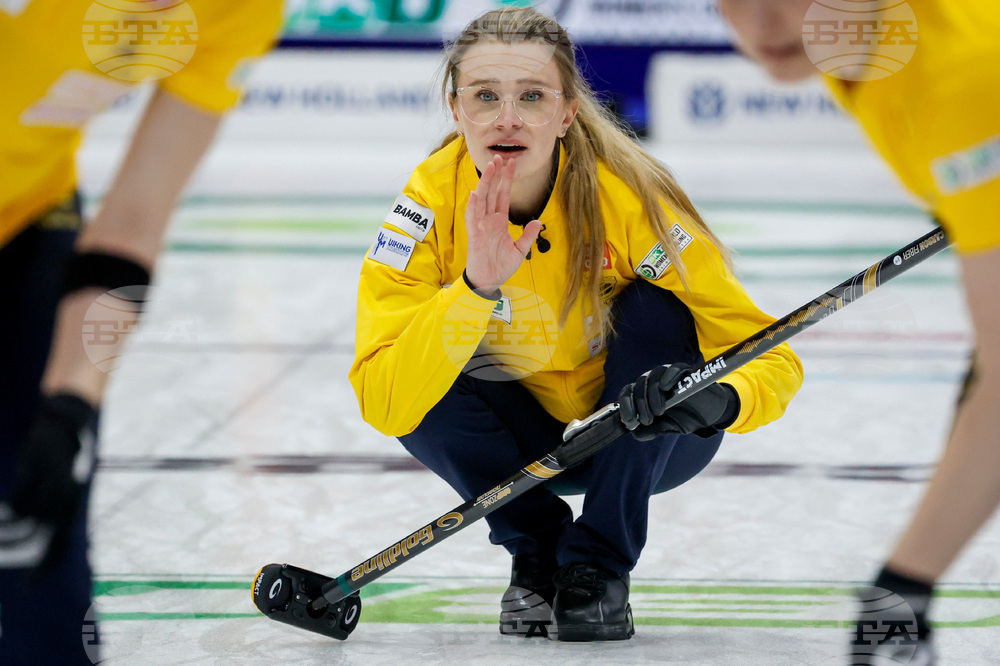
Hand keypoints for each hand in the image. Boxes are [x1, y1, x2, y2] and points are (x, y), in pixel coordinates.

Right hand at [5, 394, 96, 572]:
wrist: (64, 425)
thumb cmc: (58, 461)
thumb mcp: (59, 487)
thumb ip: (52, 509)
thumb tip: (35, 534)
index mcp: (72, 505)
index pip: (61, 544)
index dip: (46, 567)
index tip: (29, 587)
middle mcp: (66, 497)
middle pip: (43, 536)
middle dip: (17, 552)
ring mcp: (53, 482)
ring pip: (26, 519)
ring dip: (5, 531)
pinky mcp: (38, 468)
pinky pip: (18, 500)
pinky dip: (4, 510)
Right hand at [464, 155, 540, 290]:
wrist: (488, 282)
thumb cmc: (500, 266)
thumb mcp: (520, 250)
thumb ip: (528, 235)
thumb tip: (537, 221)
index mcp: (499, 221)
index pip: (503, 195)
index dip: (506, 180)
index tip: (511, 164)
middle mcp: (488, 220)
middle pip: (491, 192)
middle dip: (495, 174)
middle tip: (500, 157)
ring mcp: (480, 225)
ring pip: (482, 199)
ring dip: (485, 183)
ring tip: (490, 167)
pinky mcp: (473, 234)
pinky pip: (472, 217)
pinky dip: (473, 205)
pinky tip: (475, 193)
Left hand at [617, 363, 739, 440]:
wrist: (710, 414)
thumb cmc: (686, 418)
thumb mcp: (666, 427)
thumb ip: (650, 430)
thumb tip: (634, 433)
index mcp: (645, 393)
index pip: (628, 393)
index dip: (625, 406)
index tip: (630, 421)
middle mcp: (653, 381)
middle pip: (638, 385)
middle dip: (639, 405)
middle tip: (648, 420)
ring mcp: (667, 375)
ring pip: (652, 377)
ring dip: (651, 395)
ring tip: (659, 412)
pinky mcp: (684, 371)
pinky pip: (672, 369)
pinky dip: (667, 377)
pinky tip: (666, 388)